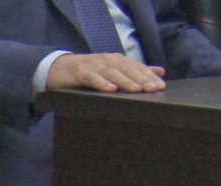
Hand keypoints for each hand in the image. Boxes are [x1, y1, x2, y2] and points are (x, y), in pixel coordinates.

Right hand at [45, 52, 165, 91]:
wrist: (59, 69)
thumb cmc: (89, 72)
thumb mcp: (114, 69)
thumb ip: (136, 71)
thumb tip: (160, 71)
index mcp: (118, 60)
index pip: (137, 68)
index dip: (149, 76)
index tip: (161, 86)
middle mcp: (108, 60)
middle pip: (128, 69)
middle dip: (141, 79)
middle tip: (153, 88)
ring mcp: (94, 66)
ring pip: (113, 73)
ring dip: (125, 81)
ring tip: (136, 89)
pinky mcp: (80, 73)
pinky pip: (93, 78)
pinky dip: (102, 83)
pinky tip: (110, 89)